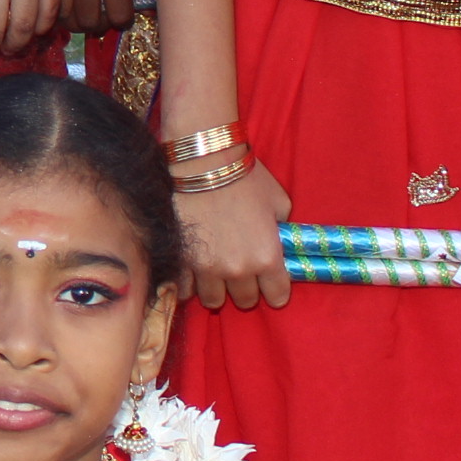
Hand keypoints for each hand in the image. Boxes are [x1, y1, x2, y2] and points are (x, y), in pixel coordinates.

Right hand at [62, 0, 141, 38]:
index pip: (119, 14)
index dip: (126, 19)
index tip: (128, 11)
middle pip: (91, 21)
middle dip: (102, 23)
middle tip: (108, 13)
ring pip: (68, 16)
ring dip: (81, 19)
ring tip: (89, 9)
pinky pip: (54, 0)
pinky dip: (64, 8)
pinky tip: (73, 0)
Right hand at [175, 155, 292, 309]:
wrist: (203, 160)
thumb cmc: (245, 175)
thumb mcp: (278, 200)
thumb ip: (279, 228)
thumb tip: (274, 237)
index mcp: (267, 258)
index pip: (277, 295)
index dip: (276, 288)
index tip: (271, 282)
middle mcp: (239, 270)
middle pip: (245, 300)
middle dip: (246, 288)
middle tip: (242, 270)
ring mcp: (207, 269)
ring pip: (214, 301)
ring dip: (218, 289)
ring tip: (216, 272)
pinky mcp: (181, 261)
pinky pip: (185, 290)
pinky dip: (191, 284)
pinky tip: (194, 270)